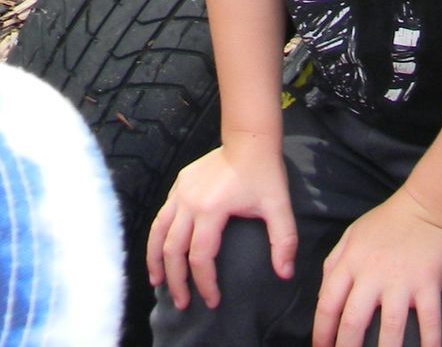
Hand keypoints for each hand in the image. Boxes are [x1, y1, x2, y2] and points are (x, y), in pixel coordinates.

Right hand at [146, 136, 295, 311]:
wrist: (249, 138)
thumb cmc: (265, 173)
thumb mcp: (279, 206)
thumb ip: (283, 240)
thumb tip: (285, 273)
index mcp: (211, 209)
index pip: (200, 256)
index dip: (205, 283)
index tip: (212, 301)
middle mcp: (189, 202)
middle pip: (172, 250)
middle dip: (176, 281)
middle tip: (182, 303)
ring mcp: (180, 192)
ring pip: (158, 232)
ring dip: (156, 260)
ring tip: (158, 282)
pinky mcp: (179, 185)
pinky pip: (162, 216)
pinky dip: (158, 237)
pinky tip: (160, 250)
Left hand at [312, 187, 441, 346]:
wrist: (429, 206)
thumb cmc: (388, 221)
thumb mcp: (352, 235)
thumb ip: (334, 264)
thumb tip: (321, 297)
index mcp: (351, 262)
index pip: (328, 304)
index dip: (321, 332)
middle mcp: (373, 275)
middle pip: (354, 321)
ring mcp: (403, 281)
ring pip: (390, 327)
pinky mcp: (428, 284)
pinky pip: (429, 320)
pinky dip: (430, 342)